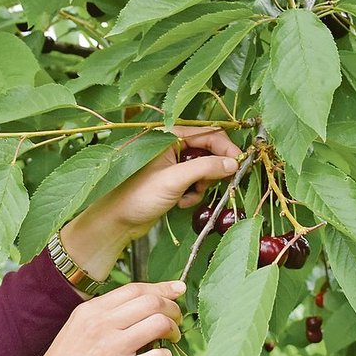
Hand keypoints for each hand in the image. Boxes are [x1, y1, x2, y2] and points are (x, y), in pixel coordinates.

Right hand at [16, 280, 184, 355]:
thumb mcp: (77, 327)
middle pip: (152, 302)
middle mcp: (102, 324)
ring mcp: (112, 349)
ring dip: (173, 330)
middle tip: (176, 319)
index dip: (162, 288)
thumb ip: (105, 314)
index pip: (135, 289)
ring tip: (172, 339)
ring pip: (159, 324)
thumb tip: (141, 304)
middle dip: (173, 308)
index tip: (177, 289)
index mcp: (92, 310)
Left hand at [60, 127, 241, 278]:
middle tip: (210, 185)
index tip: (240, 164)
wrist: (115, 222)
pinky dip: (192, 193)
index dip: (226, 148)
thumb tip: (233, 163)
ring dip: (202, 184)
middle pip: (207, 151)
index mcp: (167, 136)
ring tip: (188, 196)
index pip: (208, 133)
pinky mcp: (170, 180)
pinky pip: (193, 182)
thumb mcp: (175, 179)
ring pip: (202, 169)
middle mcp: (169, 146)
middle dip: (212, 170)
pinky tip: (180, 203)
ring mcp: (170, 163)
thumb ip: (206, 167)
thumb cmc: (137, 196)